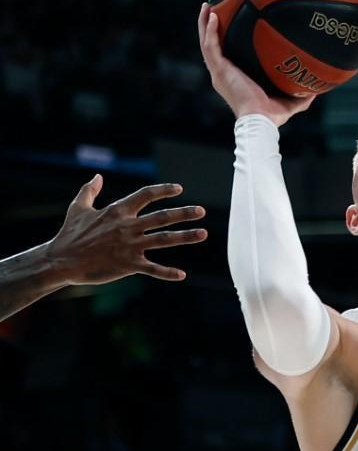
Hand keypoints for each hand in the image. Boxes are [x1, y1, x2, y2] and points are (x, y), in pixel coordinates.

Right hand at [46, 175, 207, 284]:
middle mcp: (128, 227)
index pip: (146, 195)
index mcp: (118, 211)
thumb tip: (97, 175)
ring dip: (185, 237)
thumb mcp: (78, 208)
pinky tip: (182, 275)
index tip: (179, 189)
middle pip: (162, 217)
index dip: (163, 190)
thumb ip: (89, 191)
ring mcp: (129, 246)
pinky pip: (152, 268)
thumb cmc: (69, 235)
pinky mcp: (127, 264)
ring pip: (163, 239)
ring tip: (203, 234)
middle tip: (201, 211)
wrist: (60, 261)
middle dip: (184, 213)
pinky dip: (167, 272)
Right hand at [196, 3, 313, 125]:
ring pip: (207, 42)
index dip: (225, 41)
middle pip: (212, 45)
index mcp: (234, 78)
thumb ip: (301, 95)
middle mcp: (223, 73)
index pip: (226, 56)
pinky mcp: (220, 70)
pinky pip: (211, 46)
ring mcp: (219, 71)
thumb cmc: (272, 116)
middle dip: (210, 27)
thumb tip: (316, 89)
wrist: (261, 120)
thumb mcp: (290, 102)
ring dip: (204, 24)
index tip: (229, 25)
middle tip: (213, 8)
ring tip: (207, 5)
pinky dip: (209, 31)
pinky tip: (212, 16)